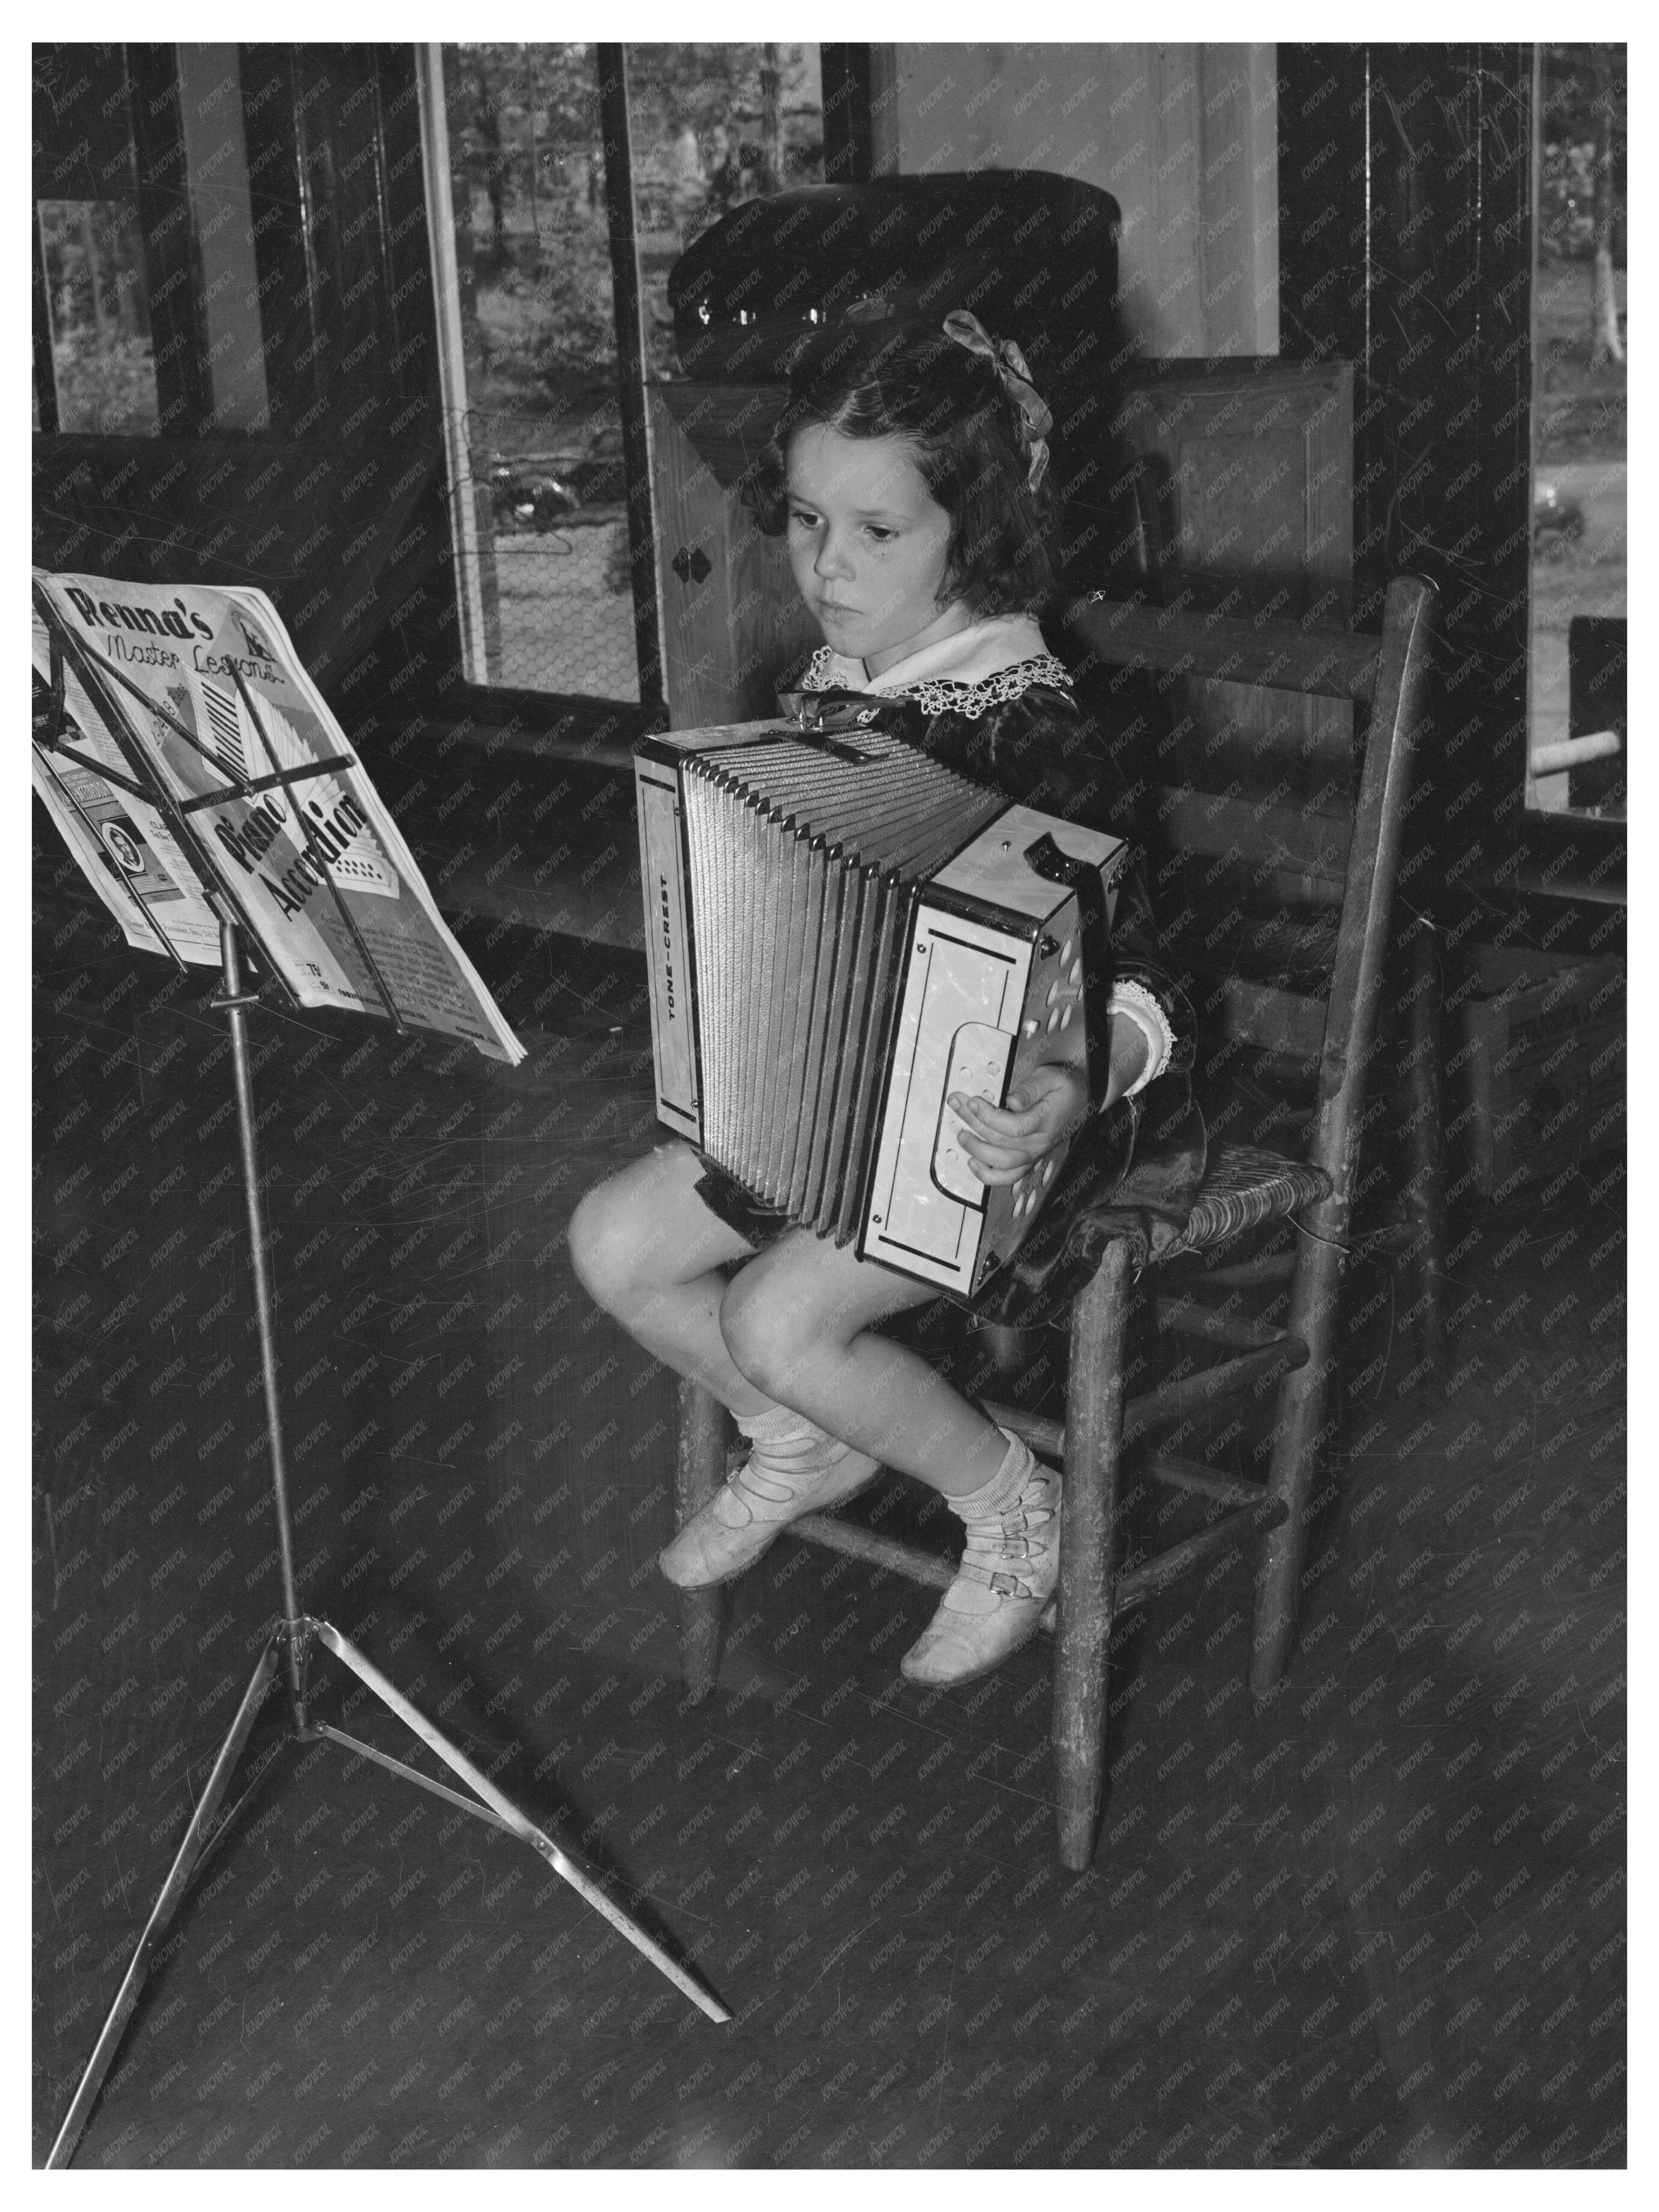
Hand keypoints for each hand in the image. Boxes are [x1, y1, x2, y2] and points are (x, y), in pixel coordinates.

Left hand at [947, 1062, 1087, 1186]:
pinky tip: (974, 1162)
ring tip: (962, 1135)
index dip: (987, 1115)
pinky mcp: (1028, 1159)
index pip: (1012, 1125)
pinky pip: (1008, 1176)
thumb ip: (1031, 1088)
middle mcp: (1039, 1143)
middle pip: (1001, 1141)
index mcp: (1045, 1122)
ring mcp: (1034, 1154)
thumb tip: (1012, 1101)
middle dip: (974, 1123)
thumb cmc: (1064, 1087)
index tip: (972, 1101)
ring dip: (977, 1150)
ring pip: (1002, 1163)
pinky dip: (989, 1175)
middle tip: (958, 1106)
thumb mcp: (1050, 1077)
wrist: (1081, 1099)